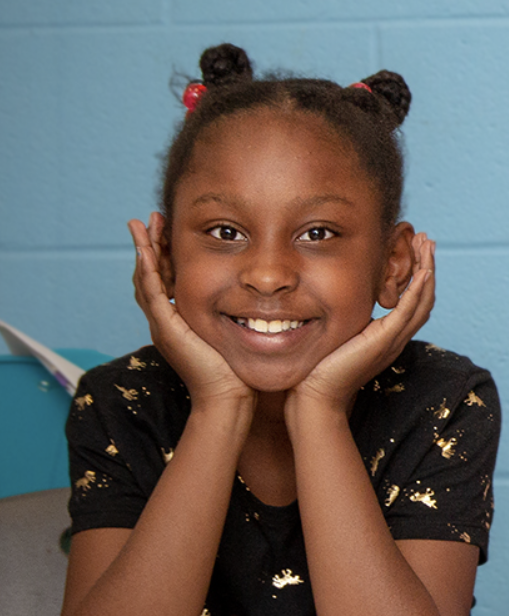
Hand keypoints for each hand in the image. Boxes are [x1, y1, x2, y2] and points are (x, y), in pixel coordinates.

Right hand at [129, 216, 250, 409]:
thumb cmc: (238, 369)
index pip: (167, 278)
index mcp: (180, 319)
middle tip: (147, 218)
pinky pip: (152, 295)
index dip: (165, 252)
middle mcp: (166, 321)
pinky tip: (146, 252)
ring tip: (141, 226)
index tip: (167, 227)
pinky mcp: (166, 330)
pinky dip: (148, 271)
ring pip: (146, 280)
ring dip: (144, 251)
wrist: (229, 397)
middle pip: (150, 275)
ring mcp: (163, 325)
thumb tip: (260, 295)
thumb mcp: (235, 331)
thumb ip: (240, 311)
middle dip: (149, 245)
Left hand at [289, 233, 435, 416]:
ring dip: (428, 270)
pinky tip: (423, 271)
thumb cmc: (319, 369)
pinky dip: (418, 289)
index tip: (416, 250)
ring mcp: (393, 340)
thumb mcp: (338, 335)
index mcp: (388, 336)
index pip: (413, 301)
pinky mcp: (385, 340)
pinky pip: (409, 310)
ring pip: (423, 300)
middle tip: (428, 240)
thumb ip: (346, 320)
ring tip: (428, 246)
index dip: (418, 275)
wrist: (316, 395)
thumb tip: (335, 300)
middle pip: (425, 297)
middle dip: (428, 265)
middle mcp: (396, 338)